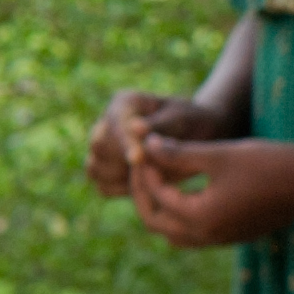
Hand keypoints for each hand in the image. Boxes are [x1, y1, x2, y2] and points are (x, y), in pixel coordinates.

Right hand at [86, 89, 222, 195]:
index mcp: (124, 103)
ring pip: (95, 168)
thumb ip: (160, 125)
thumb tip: (134, 128)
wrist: (199, 138)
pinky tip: (143, 188)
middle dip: (122, 161)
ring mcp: (104, 148)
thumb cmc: (193, 123)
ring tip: (149, 178)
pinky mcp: (107, 170)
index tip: (138, 160)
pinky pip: (103, 187)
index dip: (124, 142)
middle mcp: (107, 124)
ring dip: (119, 177)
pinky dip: (120, 191)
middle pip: (99, 146)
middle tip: (151, 171)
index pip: (115, 123)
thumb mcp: (183, 119)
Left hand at [127, 132, 293, 247]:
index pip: (155, 198)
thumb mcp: (218, 154)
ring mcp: (224, 239)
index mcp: (201, 218)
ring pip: (175, 234)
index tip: (142, 150)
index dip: (145, 172)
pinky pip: (196, 234)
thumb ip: (178, 153)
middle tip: (143, 169)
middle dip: (144, 196)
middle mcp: (209, 236)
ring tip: (160, 179)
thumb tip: (144, 145)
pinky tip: (187, 190)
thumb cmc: (268, 163)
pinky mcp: (237, 235)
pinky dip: (182, 216)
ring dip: (161, 210)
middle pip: (156, 224)